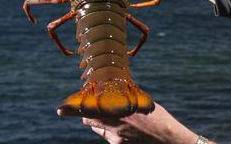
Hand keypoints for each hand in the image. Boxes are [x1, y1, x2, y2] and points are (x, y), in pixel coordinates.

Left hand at [79, 102, 199, 143]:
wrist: (170, 140)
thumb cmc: (158, 118)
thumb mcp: (141, 103)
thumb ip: (124, 98)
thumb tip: (112, 91)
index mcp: (118, 108)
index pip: (88, 108)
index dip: (72, 109)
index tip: (60, 109)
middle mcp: (114, 122)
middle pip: (89, 120)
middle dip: (88, 115)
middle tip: (92, 111)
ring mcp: (116, 137)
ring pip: (98, 129)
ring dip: (101, 124)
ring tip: (117, 121)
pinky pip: (108, 138)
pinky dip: (112, 134)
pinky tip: (127, 132)